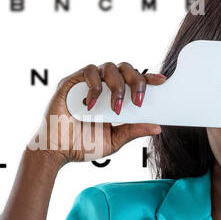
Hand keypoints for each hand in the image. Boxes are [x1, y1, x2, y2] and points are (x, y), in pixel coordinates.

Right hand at [27, 62, 166, 164]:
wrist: (57, 152)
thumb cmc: (82, 146)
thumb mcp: (114, 140)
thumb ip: (133, 131)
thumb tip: (157, 127)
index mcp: (113, 98)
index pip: (133, 81)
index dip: (148, 78)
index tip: (163, 82)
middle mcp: (101, 88)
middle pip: (125, 68)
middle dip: (136, 81)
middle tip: (138, 101)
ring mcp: (85, 84)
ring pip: (108, 67)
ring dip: (117, 85)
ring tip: (116, 108)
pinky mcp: (70, 83)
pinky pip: (87, 72)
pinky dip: (94, 86)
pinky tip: (93, 104)